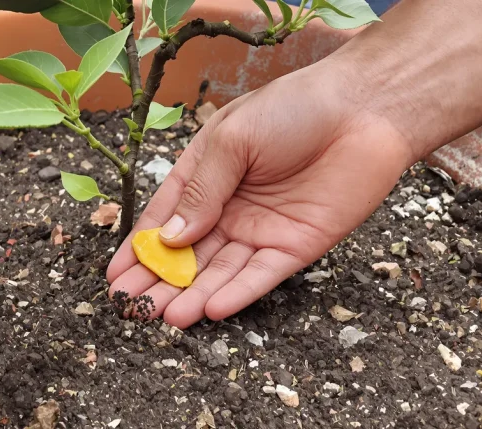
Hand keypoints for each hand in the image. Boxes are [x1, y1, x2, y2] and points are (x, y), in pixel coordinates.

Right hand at [107, 62, 414, 327]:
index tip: (116, 276)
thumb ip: (201, 191)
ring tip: (167, 316)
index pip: (165, 218)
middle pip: (187, 253)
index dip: (140, 248)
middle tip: (133, 308)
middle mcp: (230, 207)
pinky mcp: (295, 246)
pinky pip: (261, 275)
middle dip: (159, 280)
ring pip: (220, 270)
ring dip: (194, 294)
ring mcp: (261, 229)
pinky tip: (212, 309)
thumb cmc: (293, 109)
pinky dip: (238, 293)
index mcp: (206, 174)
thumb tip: (169, 238)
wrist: (365, 107)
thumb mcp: (232, 140)